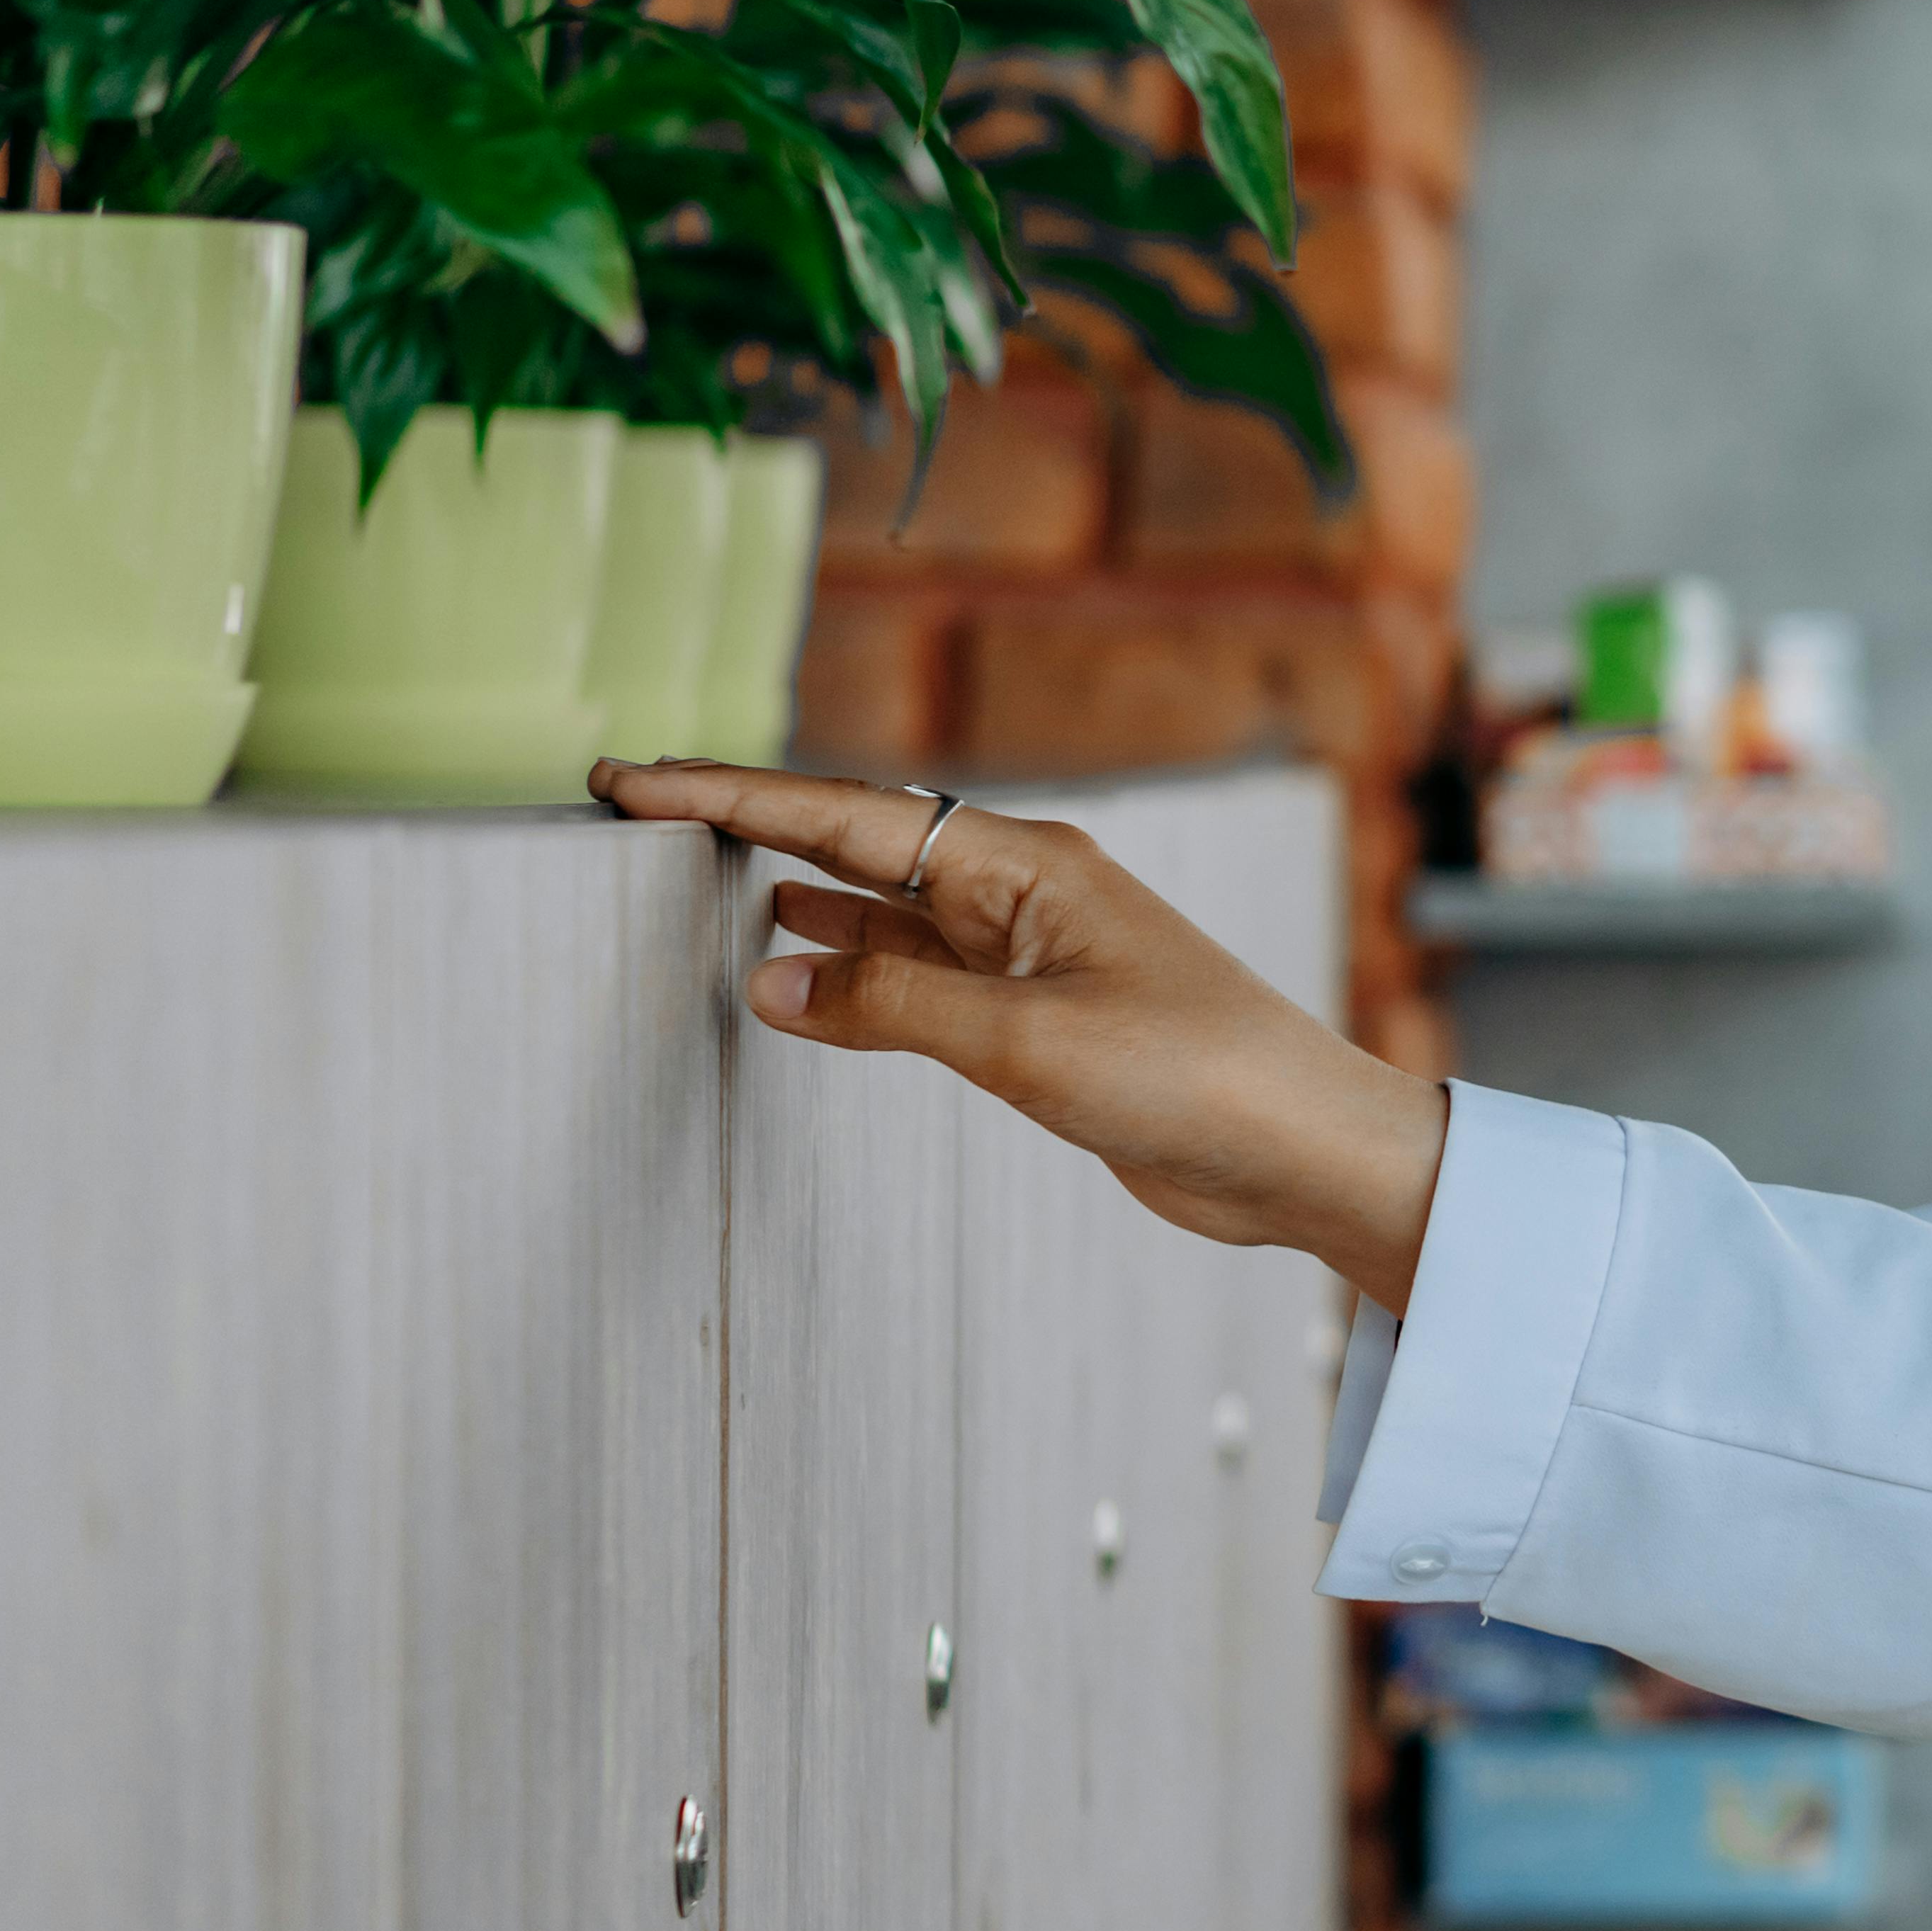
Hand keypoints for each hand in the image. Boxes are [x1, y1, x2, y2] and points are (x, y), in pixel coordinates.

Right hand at [592, 759, 1446, 1312]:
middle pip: (860, 843)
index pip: (845, 816)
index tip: (630, 779)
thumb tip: (770, 981)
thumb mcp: (1026, 1043)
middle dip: (750, 825)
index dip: (731, 796)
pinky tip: (798, 959)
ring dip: (798, 894)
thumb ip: (893, 1009)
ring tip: (698, 875)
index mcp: (1026, 865)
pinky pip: (922, 973)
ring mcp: (1034, 953)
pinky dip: (855, 964)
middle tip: (640, 809)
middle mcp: (1026, 893)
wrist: (1301, 1151)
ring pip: (887, 909)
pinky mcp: (1043, 1017)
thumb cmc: (1195, 1079)